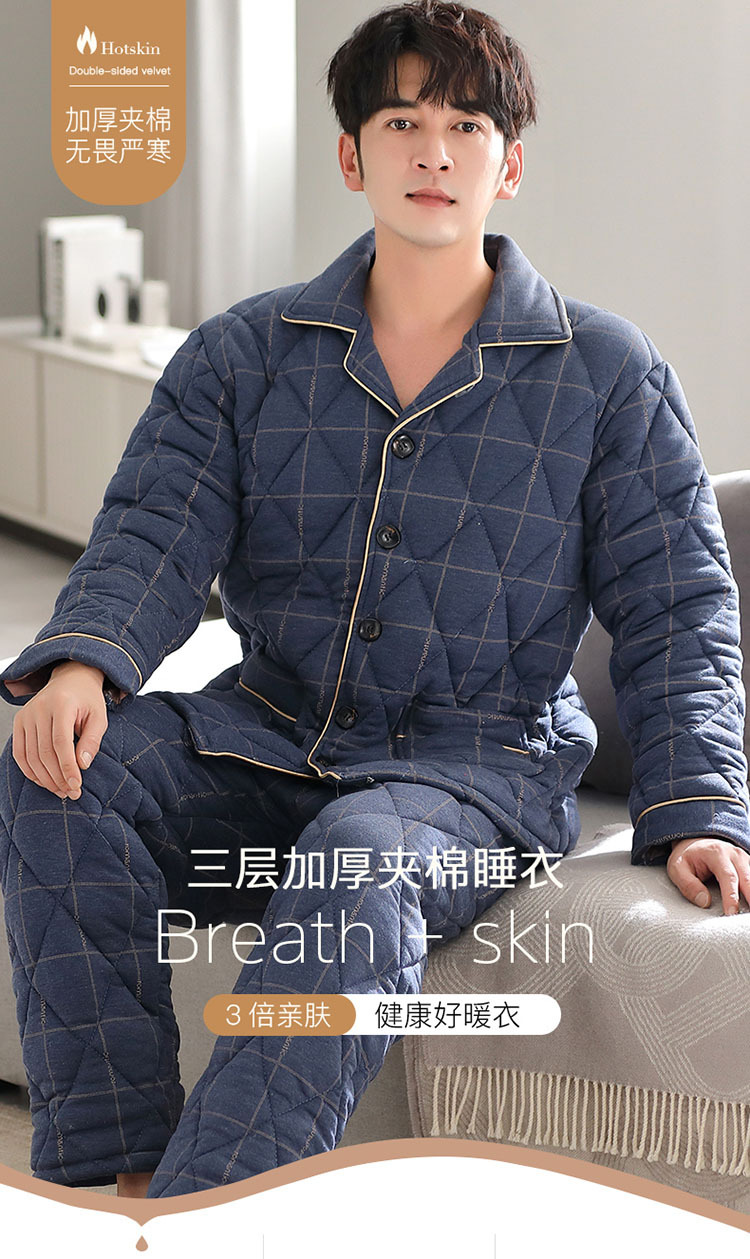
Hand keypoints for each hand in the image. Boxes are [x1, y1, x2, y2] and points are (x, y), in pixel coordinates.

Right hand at [11, 662, 107, 799]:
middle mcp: (39, 708)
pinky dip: (30, 771)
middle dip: (58, 777)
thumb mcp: (99, 717)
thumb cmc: (87, 699)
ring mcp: (26, 715)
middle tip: (71, 792)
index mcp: (62, 703)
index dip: (67, 767)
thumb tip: (82, 765)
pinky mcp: (19, 722)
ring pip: (30, 756)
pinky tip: (44, 781)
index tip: (76, 785)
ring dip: (45, 778)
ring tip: (61, 790)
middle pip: (44, 752)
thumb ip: (92, 740)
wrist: (71, 679)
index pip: (61, 742)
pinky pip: (19, 753)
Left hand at [667, 837, 749, 913]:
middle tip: (746, 920)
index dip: (731, 896)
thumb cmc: (687, 858)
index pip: (729, 877)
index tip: (731, 914)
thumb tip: (705, 902)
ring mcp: (745, 859)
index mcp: (717, 853)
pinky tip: (749, 905)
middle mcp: (735, 855)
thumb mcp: (677, 869)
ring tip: (747, 915)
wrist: (696, 843)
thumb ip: (688, 885)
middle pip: (748, 879)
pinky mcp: (749, 865)